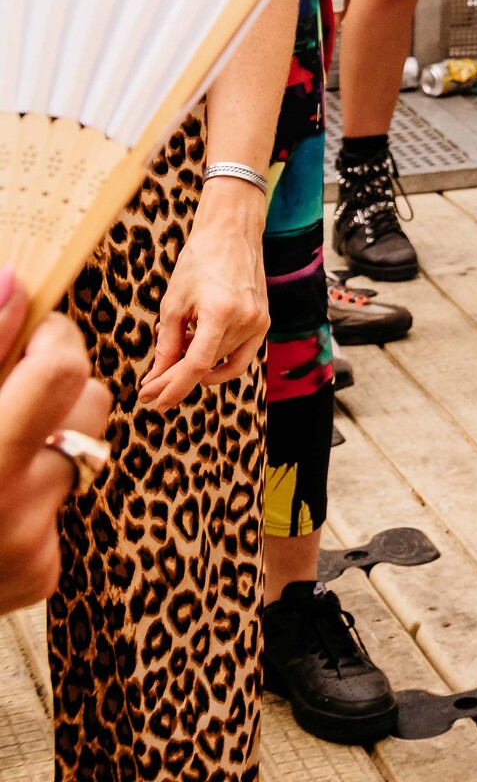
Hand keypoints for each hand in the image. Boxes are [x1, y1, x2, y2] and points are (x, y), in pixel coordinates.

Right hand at [0, 275, 110, 611]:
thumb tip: (15, 284)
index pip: (63, 370)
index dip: (52, 337)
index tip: (29, 329)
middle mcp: (12, 506)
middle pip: (87, 404)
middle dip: (54, 385)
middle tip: (8, 387)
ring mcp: (32, 546)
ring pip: (77, 452)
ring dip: (40, 441)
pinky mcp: (43, 575)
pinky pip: (59, 506)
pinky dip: (28, 494)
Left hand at [141, 185, 270, 411]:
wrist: (232, 234)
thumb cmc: (200, 261)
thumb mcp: (174, 303)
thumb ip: (167, 344)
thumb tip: (156, 378)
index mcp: (221, 312)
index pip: (196, 365)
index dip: (172, 388)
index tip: (152, 401)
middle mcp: (246, 321)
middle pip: (207, 367)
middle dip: (176, 381)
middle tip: (151, 390)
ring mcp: (259, 323)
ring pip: (222, 364)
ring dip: (196, 372)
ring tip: (172, 370)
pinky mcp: (264, 322)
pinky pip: (241, 356)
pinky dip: (219, 364)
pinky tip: (200, 363)